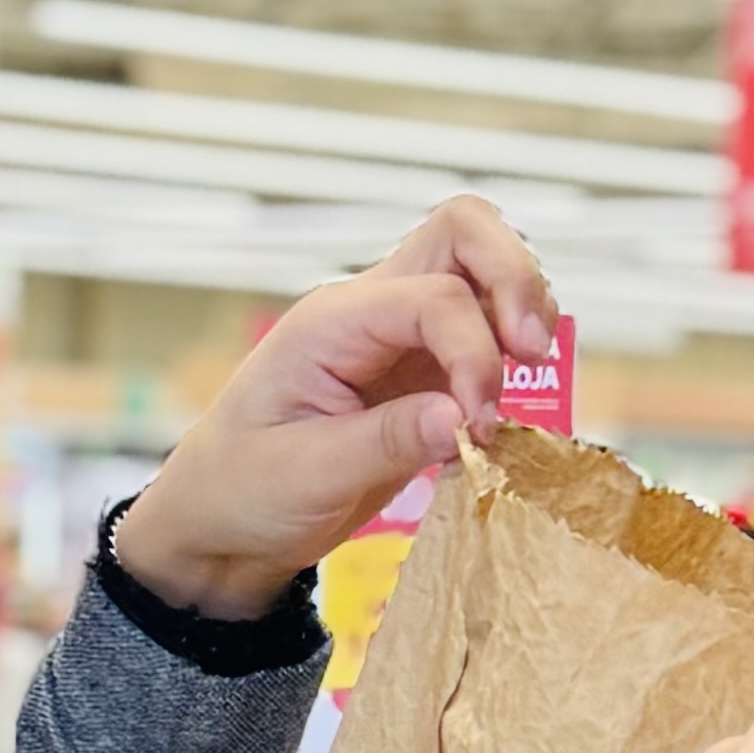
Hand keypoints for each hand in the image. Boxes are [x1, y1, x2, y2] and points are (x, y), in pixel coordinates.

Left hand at [107, 198, 552, 619]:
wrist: (219, 520)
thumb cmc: (245, 489)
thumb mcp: (307, 475)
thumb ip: (388, 441)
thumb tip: (463, 418)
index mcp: (332, 322)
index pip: (433, 297)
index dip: (475, 352)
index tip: (477, 424)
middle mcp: (370, 309)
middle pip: (465, 232)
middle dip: (517, 280)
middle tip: (534, 356)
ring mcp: (399, 335)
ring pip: (482, 270)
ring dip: (523, 311)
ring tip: (531, 379)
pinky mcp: (422, 370)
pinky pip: (485, 332)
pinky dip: (513, 357)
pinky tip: (510, 408)